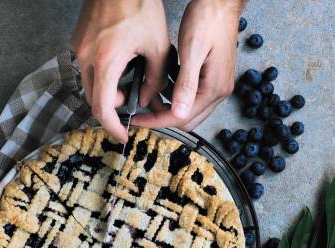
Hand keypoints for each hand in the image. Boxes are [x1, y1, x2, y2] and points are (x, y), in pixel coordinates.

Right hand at [72, 0, 169, 142]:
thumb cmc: (139, 4)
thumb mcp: (157, 44)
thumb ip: (155, 78)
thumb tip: (148, 99)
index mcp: (106, 61)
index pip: (102, 108)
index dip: (112, 127)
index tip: (122, 135)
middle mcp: (86, 57)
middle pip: (94, 99)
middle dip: (112, 105)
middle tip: (131, 98)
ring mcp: (79, 47)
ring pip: (89, 84)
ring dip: (107, 90)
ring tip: (127, 77)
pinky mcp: (79, 40)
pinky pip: (87, 68)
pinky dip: (101, 74)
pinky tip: (119, 62)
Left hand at [133, 0, 243, 131]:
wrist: (223, 1)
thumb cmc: (209, 18)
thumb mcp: (192, 50)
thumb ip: (186, 84)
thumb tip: (179, 113)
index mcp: (214, 88)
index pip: (181, 117)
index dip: (157, 121)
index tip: (138, 119)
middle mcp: (219, 92)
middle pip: (187, 120)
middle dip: (163, 117)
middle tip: (143, 109)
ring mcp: (218, 86)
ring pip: (190, 111)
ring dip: (170, 107)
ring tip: (152, 95)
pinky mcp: (214, 79)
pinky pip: (194, 98)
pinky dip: (177, 97)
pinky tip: (167, 84)